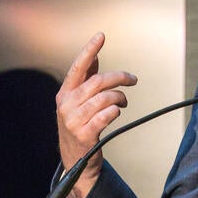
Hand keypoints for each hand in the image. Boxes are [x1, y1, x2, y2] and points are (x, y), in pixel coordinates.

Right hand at [55, 32, 137, 197]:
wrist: (76, 162)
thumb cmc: (80, 127)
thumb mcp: (78, 103)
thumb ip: (86, 80)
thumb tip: (95, 54)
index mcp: (64, 93)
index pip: (78, 67)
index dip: (89, 50)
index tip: (101, 36)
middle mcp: (66, 105)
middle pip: (97, 82)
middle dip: (119, 78)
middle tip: (132, 80)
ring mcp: (73, 120)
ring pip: (104, 98)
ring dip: (119, 98)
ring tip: (123, 103)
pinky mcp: (84, 134)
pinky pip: (106, 115)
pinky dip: (115, 111)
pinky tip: (116, 113)